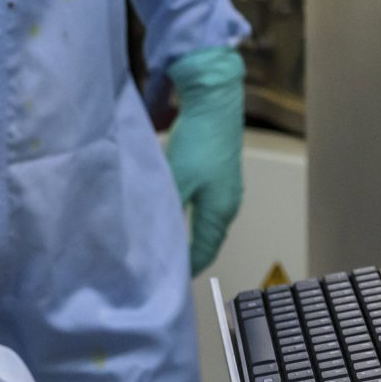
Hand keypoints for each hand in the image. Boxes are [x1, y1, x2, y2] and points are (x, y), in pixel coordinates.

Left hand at [163, 45, 245, 272]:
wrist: (215, 102)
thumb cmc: (198, 143)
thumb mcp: (176, 180)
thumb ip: (165, 209)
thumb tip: (153, 235)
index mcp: (219, 212)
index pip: (203, 252)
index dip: (186, 267)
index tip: (169, 279)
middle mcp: (228, 204)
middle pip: (207, 239)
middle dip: (188, 253)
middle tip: (166, 263)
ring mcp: (227, 188)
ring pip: (207, 222)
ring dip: (190, 233)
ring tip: (169, 240)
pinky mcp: (221, 173)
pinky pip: (207, 205)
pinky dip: (192, 215)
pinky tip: (177, 208)